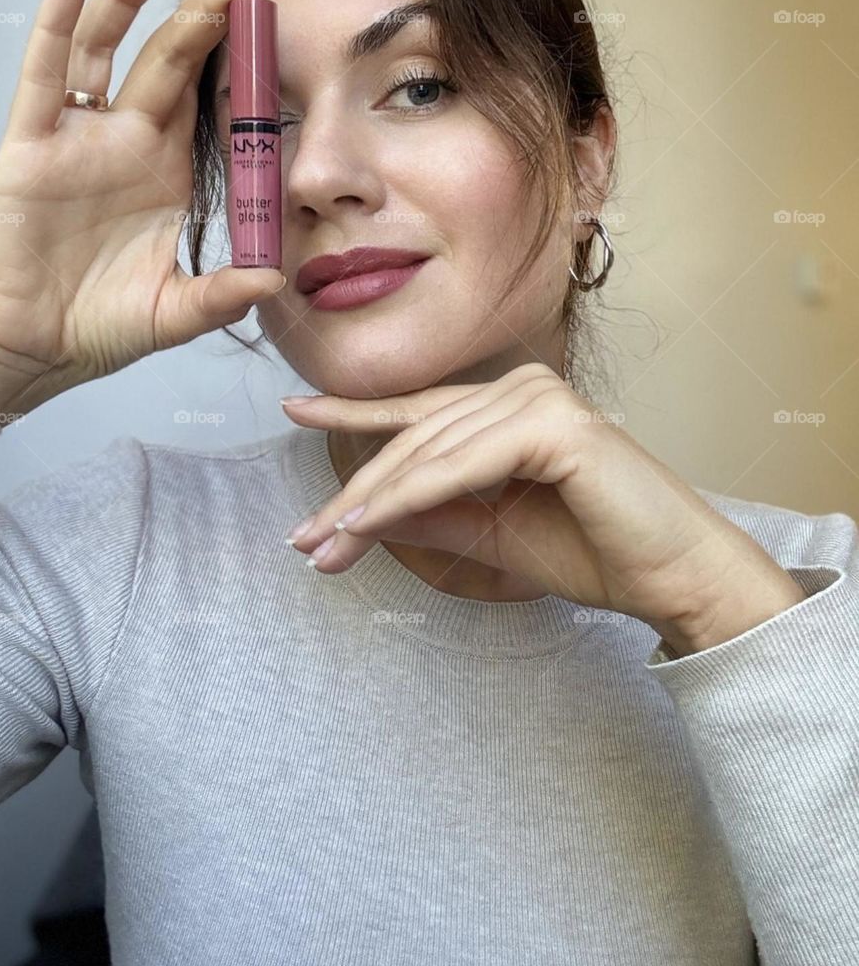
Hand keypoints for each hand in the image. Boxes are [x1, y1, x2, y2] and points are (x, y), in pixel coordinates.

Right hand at [0, 0, 284, 416]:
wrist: (30, 347)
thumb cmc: (99, 324)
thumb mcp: (175, 312)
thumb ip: (222, 295)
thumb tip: (275, 282)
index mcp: (167, 171)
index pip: (205, 97)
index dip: (232, 55)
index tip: (265, 11)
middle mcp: (126, 142)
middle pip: (167, 60)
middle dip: (203, 14)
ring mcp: (78, 138)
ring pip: (106, 51)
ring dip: (131, 1)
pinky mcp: (30, 145)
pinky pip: (43, 77)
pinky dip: (55, 28)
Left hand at [282, 364, 806, 652]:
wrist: (672, 576)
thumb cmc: (592, 554)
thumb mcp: (488, 534)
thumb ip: (428, 514)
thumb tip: (359, 515)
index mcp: (510, 406)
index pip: (419, 412)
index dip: (354, 413)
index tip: (294, 410)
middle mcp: (521, 389)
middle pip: (414, 440)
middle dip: (353, 494)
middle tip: (303, 539)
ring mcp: (538, 399)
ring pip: (428, 453)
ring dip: (369, 503)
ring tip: (323, 544)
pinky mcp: (553, 425)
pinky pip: (460, 466)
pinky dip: (409, 497)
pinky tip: (366, 524)